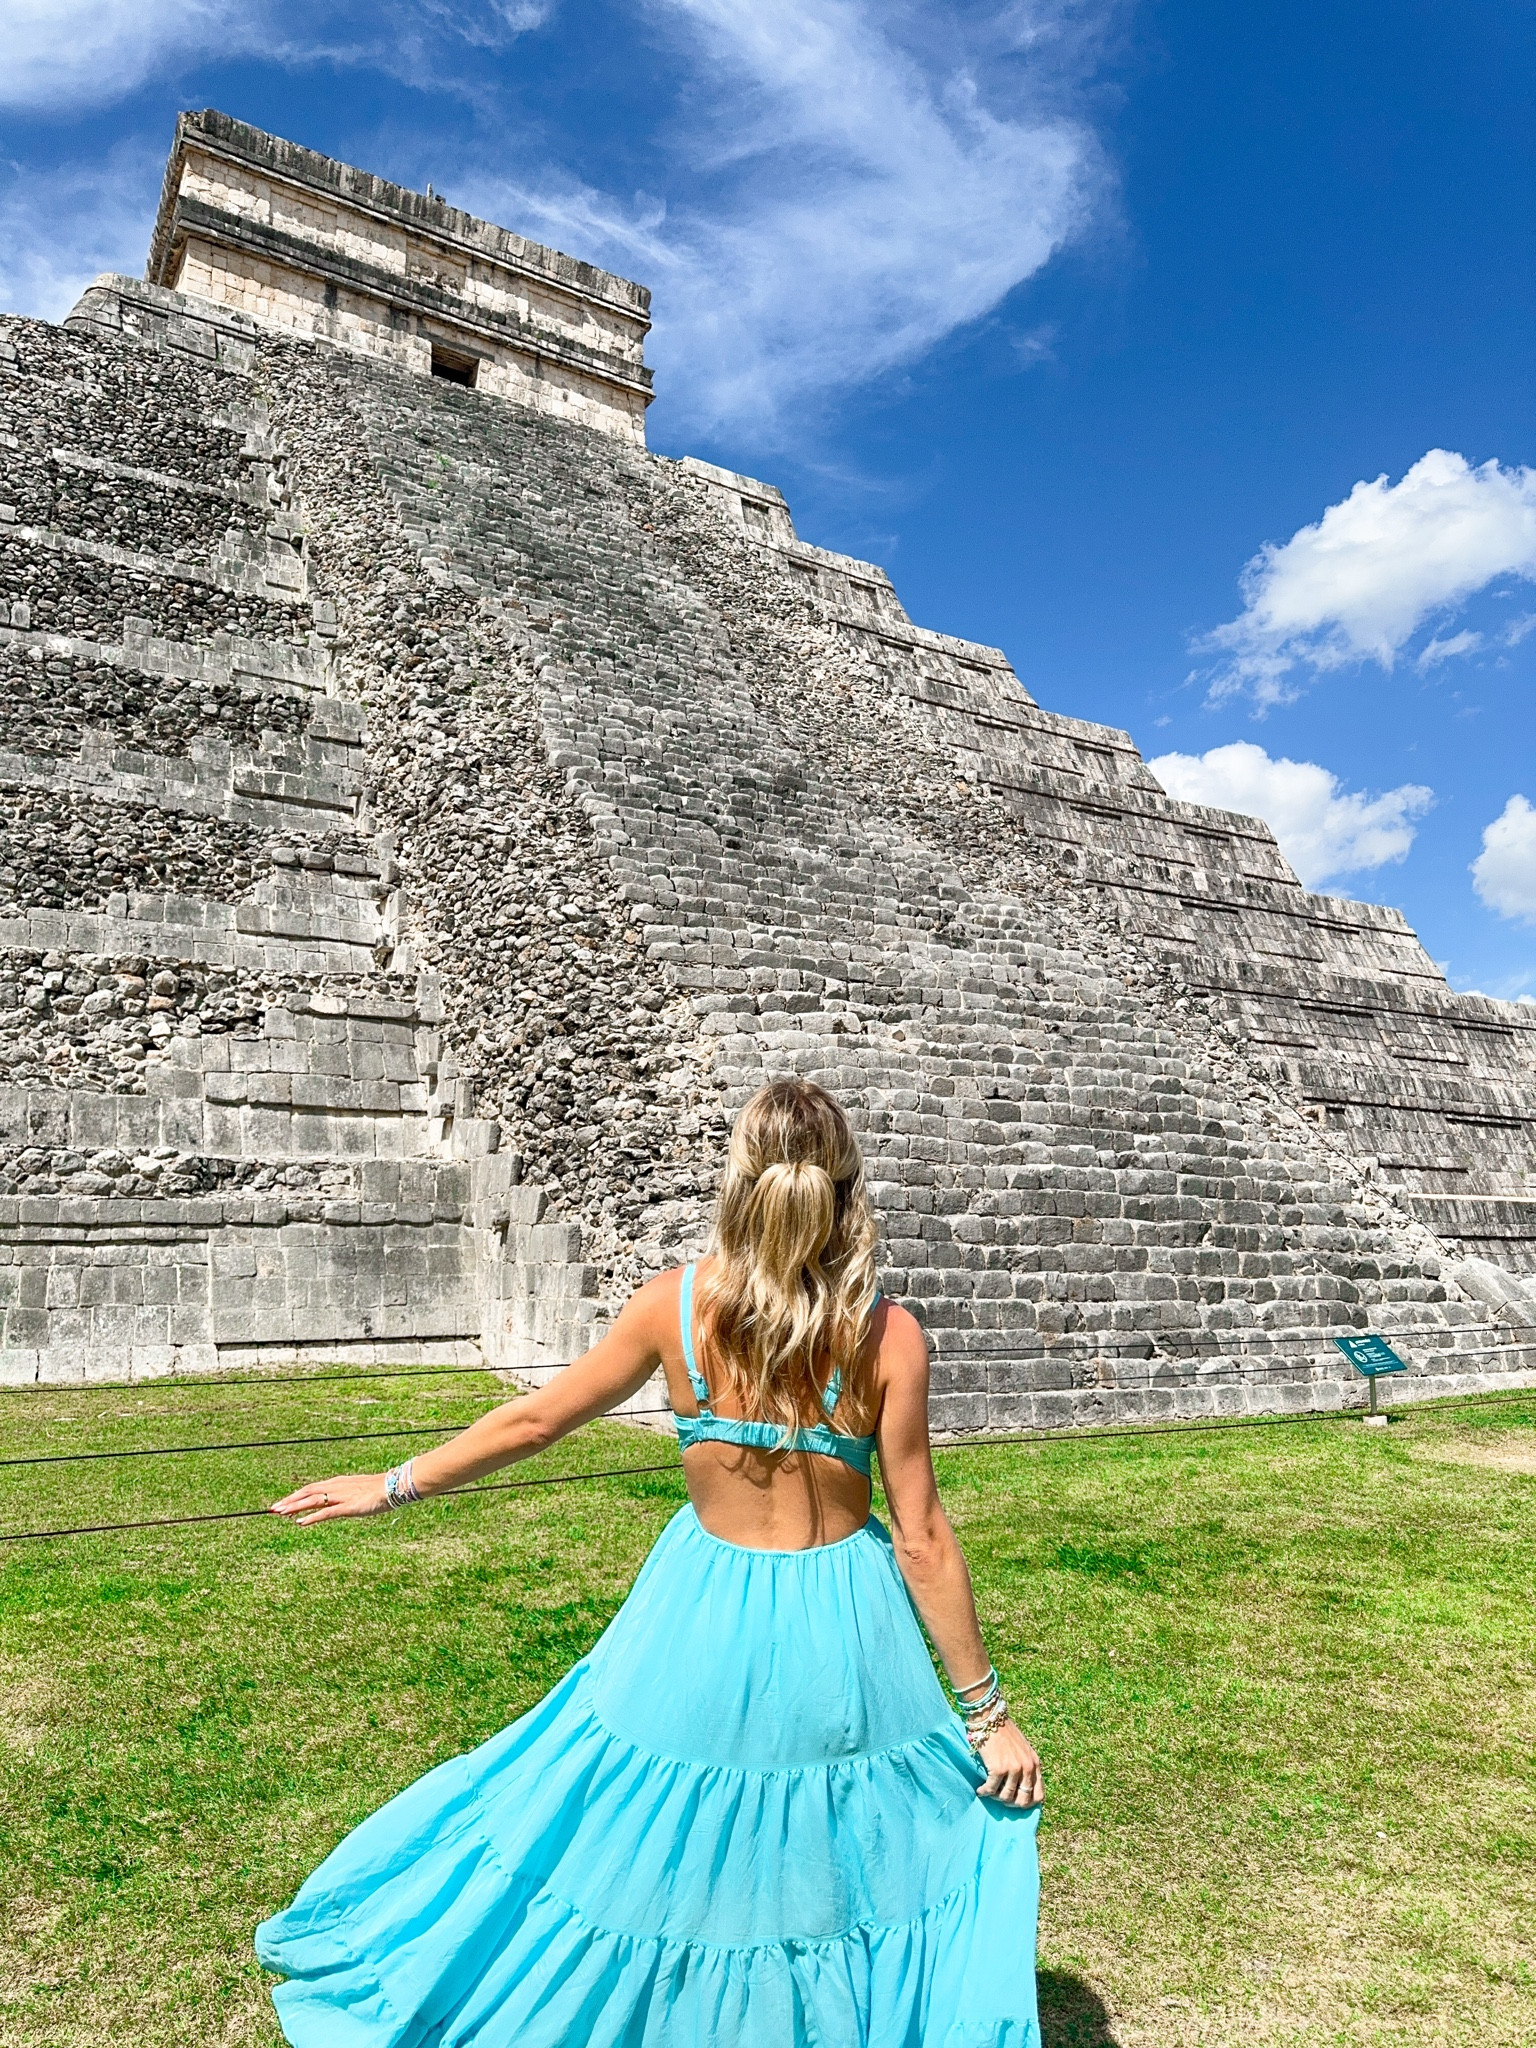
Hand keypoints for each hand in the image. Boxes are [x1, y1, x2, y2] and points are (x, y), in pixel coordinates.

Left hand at [270, 1473, 390, 1524]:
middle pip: (307, 1492)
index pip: (311, 1488)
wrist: (395, 1486)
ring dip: (295, 1507)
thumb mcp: (358, 1492)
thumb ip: (345, 1497)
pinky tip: (300, 1522)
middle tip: (273, 1509)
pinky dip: (311, 1517)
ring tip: (280, 1513)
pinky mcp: (348, 1507)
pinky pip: (326, 1512)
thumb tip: (336, 1504)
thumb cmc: (380, 1490)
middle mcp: (336, 1487)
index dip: (296, 1495)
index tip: (282, 1503)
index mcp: (338, 1483)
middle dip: (289, 1500)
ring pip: (312, 1500)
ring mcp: (341, 1496)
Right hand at [975, 1718, 1043, 1806]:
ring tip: (988, 1791)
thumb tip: (1022, 1791)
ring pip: (1006, 1797)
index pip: (1039, 1795)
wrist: (990, 1717)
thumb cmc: (1004, 1733)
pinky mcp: (998, 1769)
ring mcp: (1013, 1769)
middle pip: (1023, 1801)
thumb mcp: (1022, 1750)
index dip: (1027, 1803)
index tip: (1015, 1802)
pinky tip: (980, 1789)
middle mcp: (1027, 1768)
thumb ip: (1026, 1767)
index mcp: (1035, 1764)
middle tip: (1000, 1798)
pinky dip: (984, 1792)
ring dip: (995, 1797)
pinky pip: (991, 1790)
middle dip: (1010, 1804)